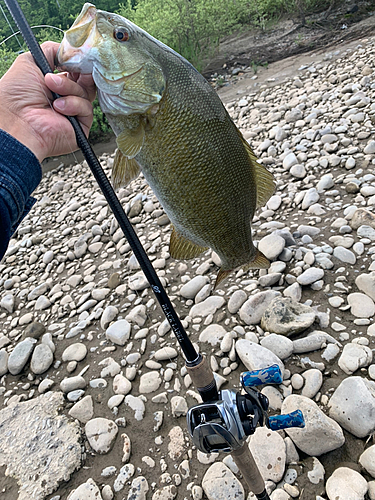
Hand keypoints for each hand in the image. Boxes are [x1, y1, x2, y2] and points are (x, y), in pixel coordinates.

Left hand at [0, 41, 95, 161]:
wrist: (17, 121)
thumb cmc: (16, 95)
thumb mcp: (30, 62)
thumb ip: (50, 51)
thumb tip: (69, 49)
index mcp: (52, 85)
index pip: (74, 72)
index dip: (77, 63)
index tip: (76, 55)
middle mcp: (64, 99)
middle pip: (85, 82)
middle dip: (80, 72)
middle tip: (72, 68)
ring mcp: (72, 114)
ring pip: (85, 92)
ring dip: (68, 87)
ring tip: (51, 87)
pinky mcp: (80, 128)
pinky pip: (87, 109)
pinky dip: (73, 104)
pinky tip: (58, 108)